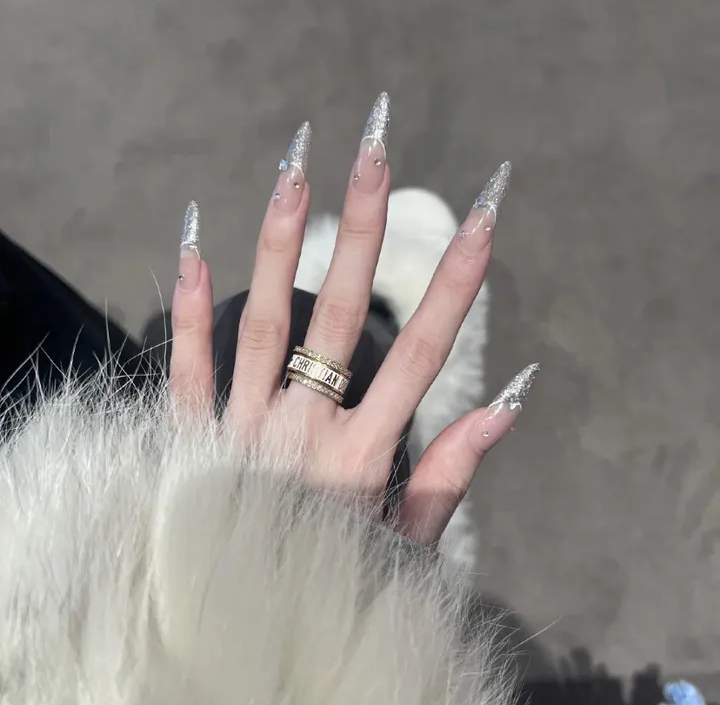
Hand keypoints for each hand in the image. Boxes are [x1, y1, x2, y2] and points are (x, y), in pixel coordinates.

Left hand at [167, 92, 537, 545]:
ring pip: (261, 326)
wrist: (244, 634)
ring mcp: (240, 432)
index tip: (483, 218)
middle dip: (361, 230)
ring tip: (294, 170)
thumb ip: (449, 474)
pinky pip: (186, 368)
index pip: (421, 356)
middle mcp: (301, 434)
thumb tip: (510, 399)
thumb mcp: (403, 542)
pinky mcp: (192, 440)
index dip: (454, 285)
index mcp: (361, 458)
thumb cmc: (332, 582)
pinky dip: (187, 307)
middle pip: (335, 318)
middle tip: (373, 150)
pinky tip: (192, 242)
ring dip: (278, 245)